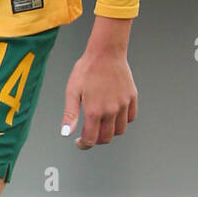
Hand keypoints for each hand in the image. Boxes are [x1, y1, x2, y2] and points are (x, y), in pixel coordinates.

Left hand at [60, 17, 137, 149]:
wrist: (106, 52)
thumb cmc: (87, 69)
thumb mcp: (72, 91)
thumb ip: (70, 114)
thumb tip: (66, 133)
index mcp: (94, 111)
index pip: (91, 139)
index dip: (84, 144)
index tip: (79, 142)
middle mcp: (111, 110)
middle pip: (106, 138)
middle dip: (96, 140)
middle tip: (89, 133)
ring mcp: (123, 104)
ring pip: (120, 130)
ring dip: (110, 132)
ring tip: (102, 124)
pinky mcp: (132, 97)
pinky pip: (130, 117)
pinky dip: (123, 121)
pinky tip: (114, 114)